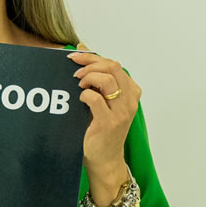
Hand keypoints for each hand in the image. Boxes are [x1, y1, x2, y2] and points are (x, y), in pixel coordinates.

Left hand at [68, 48, 139, 182]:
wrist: (105, 159)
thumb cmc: (101, 129)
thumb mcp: (101, 99)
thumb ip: (95, 75)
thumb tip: (82, 47)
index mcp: (131, 91)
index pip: (113, 64)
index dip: (92, 57)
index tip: (74, 56)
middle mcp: (130, 100)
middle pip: (112, 67)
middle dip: (89, 63)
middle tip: (74, 70)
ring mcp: (122, 111)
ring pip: (107, 80)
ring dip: (88, 77)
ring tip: (77, 84)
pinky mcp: (110, 123)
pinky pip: (95, 99)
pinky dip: (84, 95)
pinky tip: (80, 100)